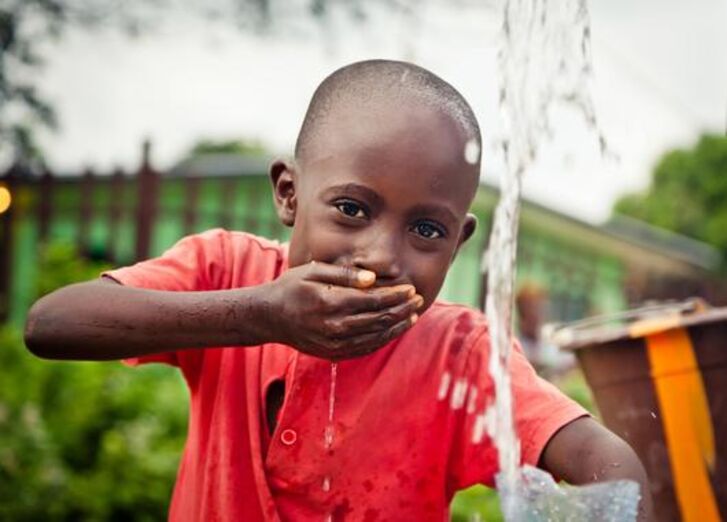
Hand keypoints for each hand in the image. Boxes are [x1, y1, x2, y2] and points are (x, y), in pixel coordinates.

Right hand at [262, 262, 422, 359]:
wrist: (269, 317)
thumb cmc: (292, 287)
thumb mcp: (313, 271)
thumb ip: (345, 275)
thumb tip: (373, 279)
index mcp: (331, 303)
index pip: (374, 300)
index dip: (396, 295)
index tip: (411, 288)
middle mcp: (335, 327)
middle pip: (379, 319)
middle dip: (402, 309)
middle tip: (417, 300)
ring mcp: (334, 343)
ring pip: (376, 336)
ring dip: (397, 326)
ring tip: (412, 315)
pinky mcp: (333, 353)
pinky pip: (365, 348)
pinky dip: (382, 339)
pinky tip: (393, 330)